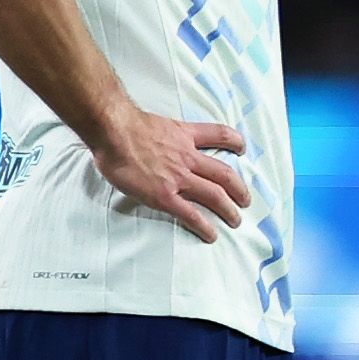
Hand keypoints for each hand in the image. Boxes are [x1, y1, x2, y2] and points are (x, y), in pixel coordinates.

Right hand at [91, 109, 250, 241]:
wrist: (113, 131)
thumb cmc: (124, 125)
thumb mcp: (154, 124)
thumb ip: (162, 136)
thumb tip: (153, 142)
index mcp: (184, 136)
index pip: (218, 135)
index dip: (234, 142)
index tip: (241, 148)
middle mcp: (187, 157)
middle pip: (223, 173)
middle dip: (239, 188)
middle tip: (245, 199)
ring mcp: (178, 177)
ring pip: (214, 194)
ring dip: (228, 209)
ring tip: (235, 220)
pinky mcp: (164, 196)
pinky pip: (189, 213)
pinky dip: (203, 225)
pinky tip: (210, 234)